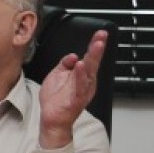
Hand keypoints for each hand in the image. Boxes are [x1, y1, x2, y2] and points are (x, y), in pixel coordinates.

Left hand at [37, 29, 107, 148]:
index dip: (95, 45)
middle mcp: (85, 82)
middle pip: (93, 62)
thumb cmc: (56, 99)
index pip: (90, 57)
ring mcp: (82, 90)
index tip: (101, 34)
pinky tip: (81, 67)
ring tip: (95, 46)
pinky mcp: (76, 99)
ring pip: (89, 73)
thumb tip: (74, 55)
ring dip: (92, 59)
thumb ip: (65, 63)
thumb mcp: (57, 74)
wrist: (52, 118)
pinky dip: (81, 76)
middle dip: (97, 49)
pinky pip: (80, 86)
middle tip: (101, 37)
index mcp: (81, 75)